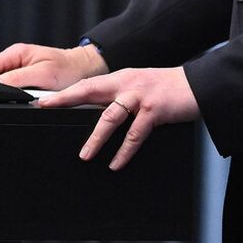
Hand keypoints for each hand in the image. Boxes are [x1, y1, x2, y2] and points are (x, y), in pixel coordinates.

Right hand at [0, 42, 107, 90]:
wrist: (86, 71)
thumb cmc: (69, 70)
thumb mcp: (42, 75)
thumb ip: (16, 80)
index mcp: (15, 54)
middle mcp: (14, 60)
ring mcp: (18, 70)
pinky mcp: (24, 80)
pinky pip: (8, 88)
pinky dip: (4, 95)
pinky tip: (4, 101)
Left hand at [39, 67, 199, 169]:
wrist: (198, 84)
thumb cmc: (168, 89)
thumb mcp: (140, 86)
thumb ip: (121, 97)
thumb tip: (101, 118)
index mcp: (121, 79)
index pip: (87, 84)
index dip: (65, 92)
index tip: (44, 100)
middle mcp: (127, 84)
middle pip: (90, 91)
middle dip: (67, 99)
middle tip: (47, 109)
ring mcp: (140, 96)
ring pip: (110, 116)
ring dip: (96, 138)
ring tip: (85, 155)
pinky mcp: (155, 110)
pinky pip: (135, 134)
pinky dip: (124, 151)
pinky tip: (116, 163)